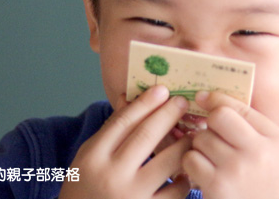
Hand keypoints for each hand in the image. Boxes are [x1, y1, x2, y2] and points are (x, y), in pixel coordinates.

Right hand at [59, 86, 192, 198]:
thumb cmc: (85, 192)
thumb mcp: (86, 160)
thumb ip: (109, 133)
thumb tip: (129, 98)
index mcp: (93, 158)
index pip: (122, 122)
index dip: (144, 104)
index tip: (162, 90)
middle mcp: (111, 175)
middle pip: (146, 135)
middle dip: (168, 114)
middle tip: (182, 101)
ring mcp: (131, 196)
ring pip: (168, 162)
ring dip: (184, 145)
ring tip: (192, 135)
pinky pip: (176, 192)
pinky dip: (184, 180)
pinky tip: (185, 173)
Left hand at [182, 91, 278, 198]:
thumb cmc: (265, 178)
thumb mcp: (272, 149)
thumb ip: (250, 124)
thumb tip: (207, 96)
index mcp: (276, 139)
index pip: (240, 108)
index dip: (217, 100)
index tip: (204, 98)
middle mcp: (258, 152)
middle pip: (218, 118)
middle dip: (210, 125)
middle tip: (214, 136)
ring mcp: (236, 169)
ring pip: (201, 138)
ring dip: (201, 145)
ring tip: (212, 157)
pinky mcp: (216, 186)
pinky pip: (190, 159)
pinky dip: (193, 163)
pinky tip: (203, 170)